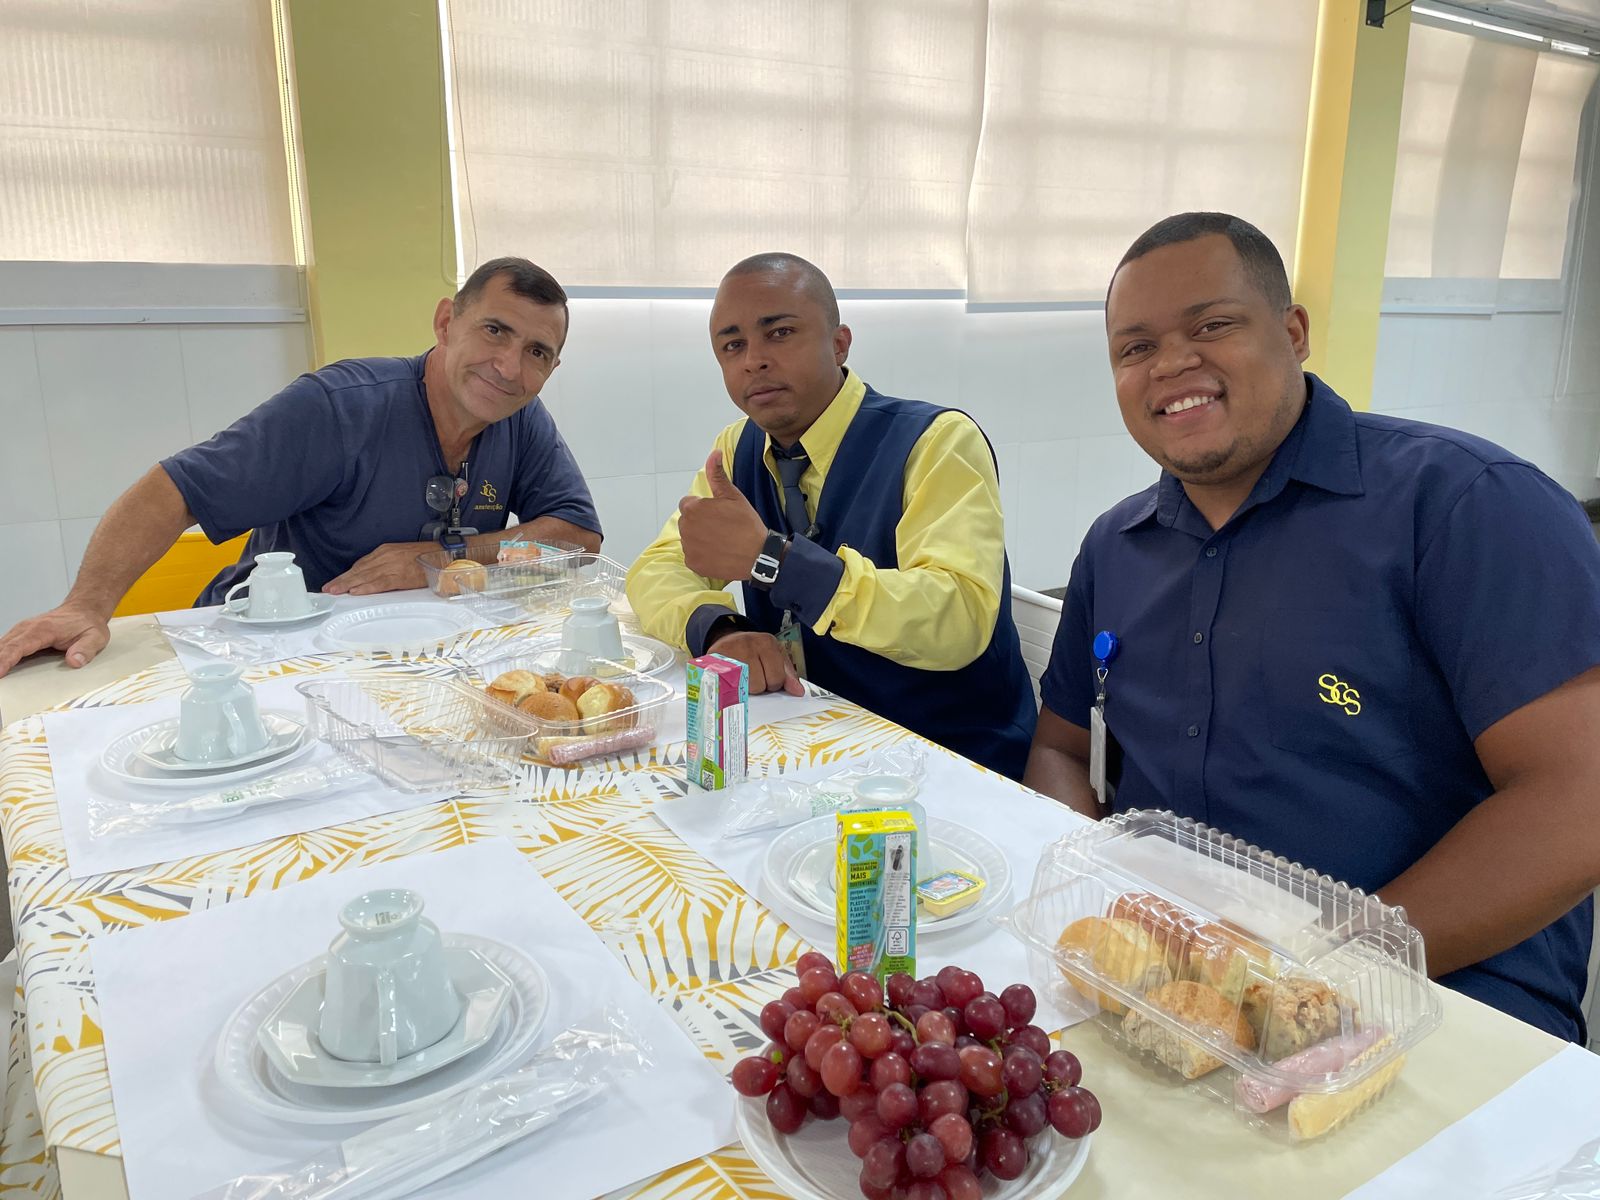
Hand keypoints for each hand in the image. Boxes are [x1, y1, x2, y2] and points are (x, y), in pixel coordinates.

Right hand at [0, 602, 111, 676]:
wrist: (83, 610)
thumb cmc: (87, 624)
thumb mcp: (95, 637)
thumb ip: (86, 649)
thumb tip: (74, 661)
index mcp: (43, 629)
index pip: (18, 646)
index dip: (6, 660)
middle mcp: (27, 628)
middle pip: (3, 647)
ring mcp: (22, 631)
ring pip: (1, 646)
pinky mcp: (21, 635)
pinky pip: (5, 647)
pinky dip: (0, 656)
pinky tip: (0, 667)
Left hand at [323, 540, 432, 594]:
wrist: (446, 556)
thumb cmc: (428, 558)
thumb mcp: (404, 558)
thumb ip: (389, 566)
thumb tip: (376, 578)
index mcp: (386, 551)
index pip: (362, 564)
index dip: (348, 574)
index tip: (336, 581)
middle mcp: (386, 556)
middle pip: (359, 570)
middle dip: (343, 579)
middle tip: (328, 588)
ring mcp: (393, 565)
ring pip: (365, 576)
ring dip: (348, 584)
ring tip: (336, 591)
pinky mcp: (401, 575)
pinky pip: (380, 583)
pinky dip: (366, 587)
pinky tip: (355, 592)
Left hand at [678, 451, 767, 579]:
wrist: (757, 555)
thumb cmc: (746, 523)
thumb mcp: (733, 496)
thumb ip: (717, 475)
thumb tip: (714, 453)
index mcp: (693, 508)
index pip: (688, 504)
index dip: (704, 508)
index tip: (719, 514)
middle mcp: (685, 527)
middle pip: (688, 521)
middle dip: (700, 522)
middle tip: (722, 528)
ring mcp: (688, 547)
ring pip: (690, 538)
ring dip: (700, 538)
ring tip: (721, 541)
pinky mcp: (693, 564)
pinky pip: (693, 556)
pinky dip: (702, 555)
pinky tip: (718, 554)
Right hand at [707, 630, 803, 695]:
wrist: (727, 638)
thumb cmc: (753, 650)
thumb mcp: (774, 655)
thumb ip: (788, 674)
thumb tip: (798, 691)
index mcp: (767, 643)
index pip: (777, 678)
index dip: (774, 683)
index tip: (768, 676)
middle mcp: (748, 644)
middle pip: (760, 685)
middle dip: (759, 686)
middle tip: (753, 675)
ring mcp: (730, 651)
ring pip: (743, 688)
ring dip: (744, 688)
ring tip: (742, 676)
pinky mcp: (713, 660)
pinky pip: (726, 685)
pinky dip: (729, 686)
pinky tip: (730, 678)